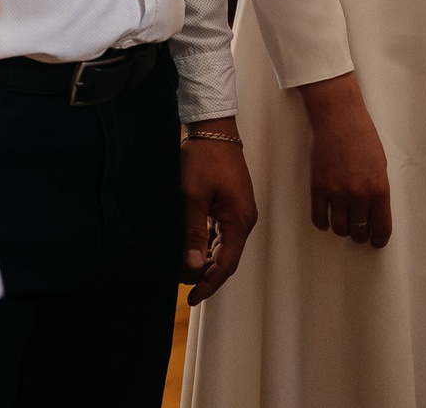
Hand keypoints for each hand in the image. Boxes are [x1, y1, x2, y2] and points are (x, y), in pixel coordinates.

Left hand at [179, 121, 257, 303]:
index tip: (192, 297)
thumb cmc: (205, 158)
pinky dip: (206, 243)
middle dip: (205, 273)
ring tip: (182, 267)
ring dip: (204, 258)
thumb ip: (193, 233)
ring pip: (222, 246)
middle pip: (226, 258)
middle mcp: (243, 219)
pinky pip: (220, 232)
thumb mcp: (193, 197)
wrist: (214, 129)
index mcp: (239, 220)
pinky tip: (190, 246)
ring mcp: (238, 212)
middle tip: (181, 283)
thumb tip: (192, 266)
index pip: (227, 264)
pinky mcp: (231, 204)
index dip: (209, 283)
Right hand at [296, 71, 390, 247]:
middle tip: (360, 230)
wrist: (338, 119)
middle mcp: (358, 196)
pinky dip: (323, 222)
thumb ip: (378, 190)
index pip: (381, 229)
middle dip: (361, 234)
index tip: (376, 241)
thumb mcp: (381, 166)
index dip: (379, 239)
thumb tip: (373, 212)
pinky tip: (328, 218)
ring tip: (345, 222)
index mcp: (378, 190)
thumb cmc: (363, 137)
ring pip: (339, 228)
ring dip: (343, 229)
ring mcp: (336, 193)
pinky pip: (319, 217)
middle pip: (358, 232)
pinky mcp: (318, 188)